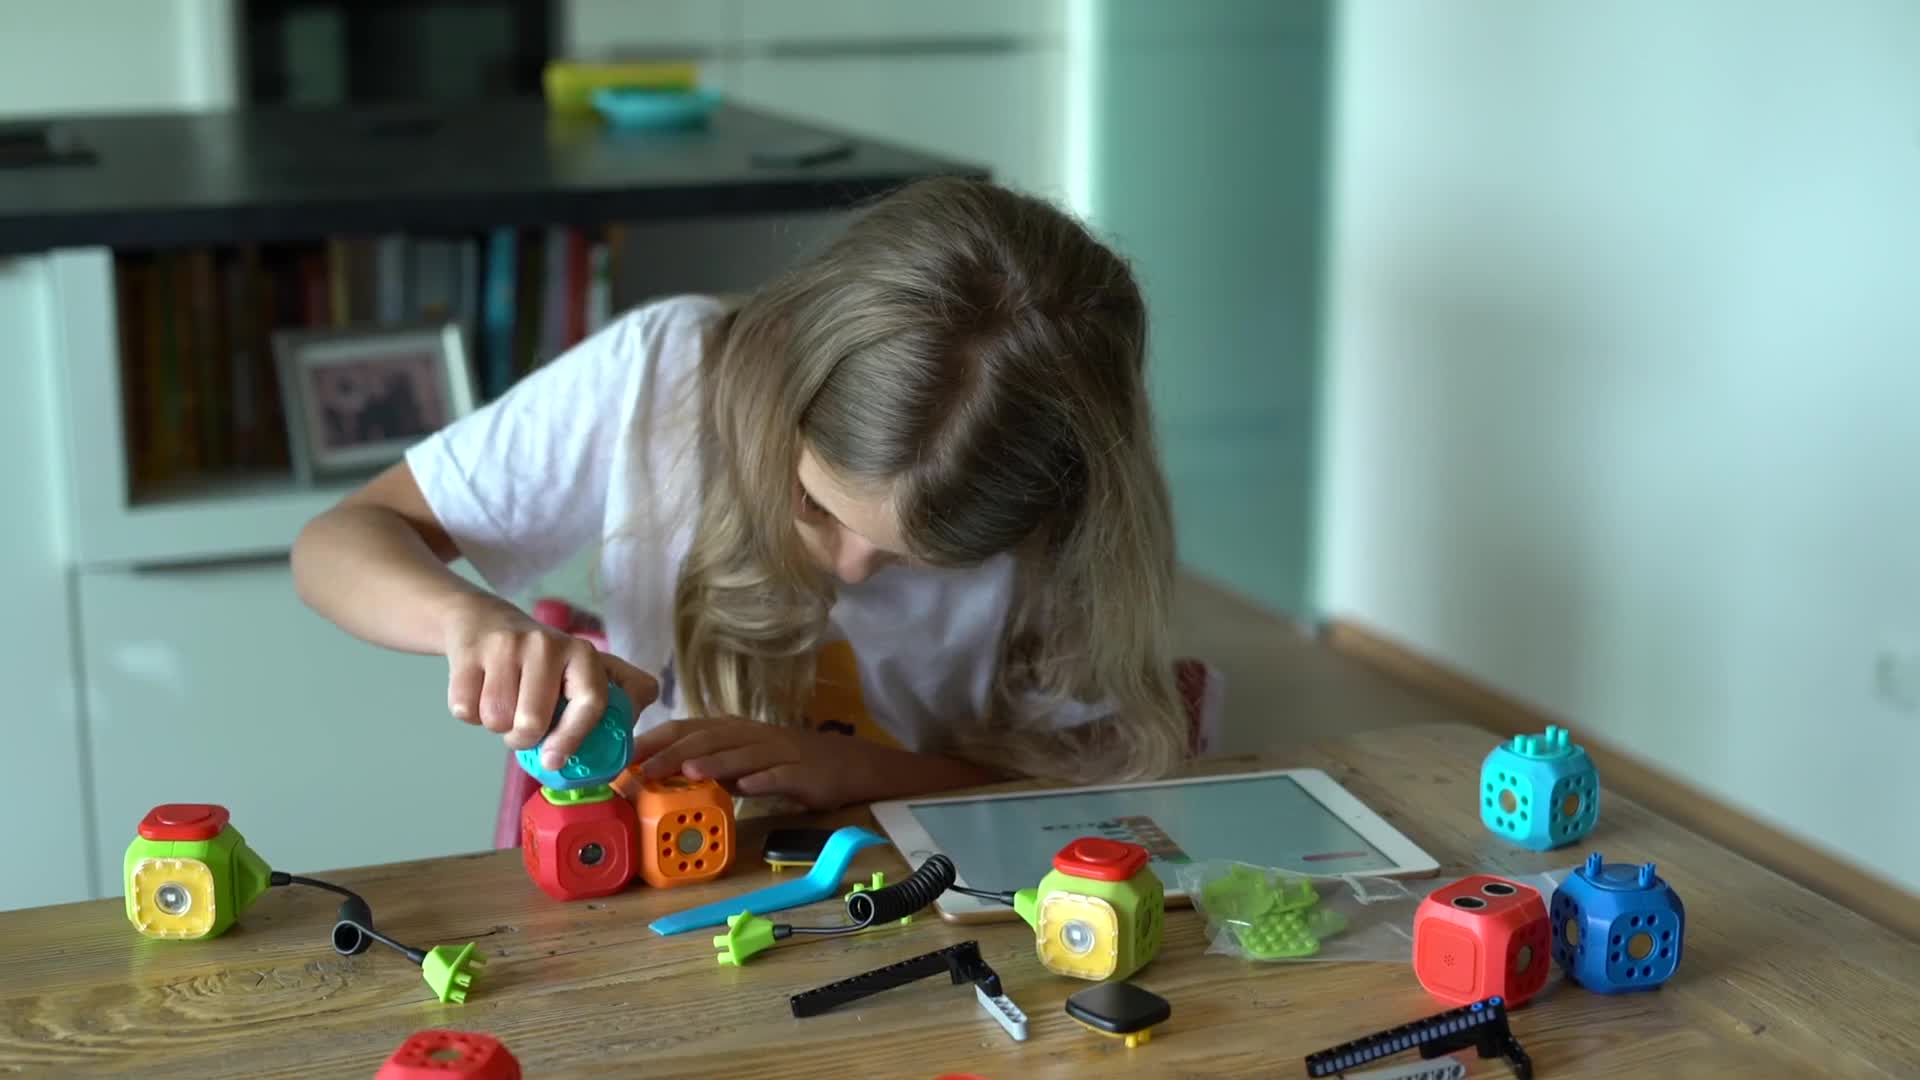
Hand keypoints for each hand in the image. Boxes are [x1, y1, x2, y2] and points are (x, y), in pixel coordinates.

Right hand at [438, 594, 657, 768]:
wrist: (484, 620)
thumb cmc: (543, 660)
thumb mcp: (587, 669)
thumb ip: (621, 696)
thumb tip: (631, 736)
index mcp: (582, 654)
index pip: (589, 702)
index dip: (573, 738)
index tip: (554, 761)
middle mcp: (546, 644)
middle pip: (531, 722)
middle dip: (523, 738)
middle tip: (523, 725)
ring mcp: (505, 645)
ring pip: (495, 718)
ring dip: (496, 725)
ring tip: (504, 703)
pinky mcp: (469, 651)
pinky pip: (464, 708)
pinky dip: (469, 713)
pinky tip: (480, 690)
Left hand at [629, 718, 863, 810]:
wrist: (845, 764)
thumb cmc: (785, 762)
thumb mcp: (741, 761)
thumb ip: (708, 766)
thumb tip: (661, 777)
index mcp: (732, 731)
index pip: (687, 729)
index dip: (655, 739)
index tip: (623, 755)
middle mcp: (751, 736)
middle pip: (709, 739)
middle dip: (674, 753)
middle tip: (645, 769)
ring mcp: (778, 752)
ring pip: (742, 754)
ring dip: (714, 764)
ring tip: (686, 774)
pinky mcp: (802, 772)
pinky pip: (780, 775)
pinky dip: (763, 780)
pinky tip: (747, 788)